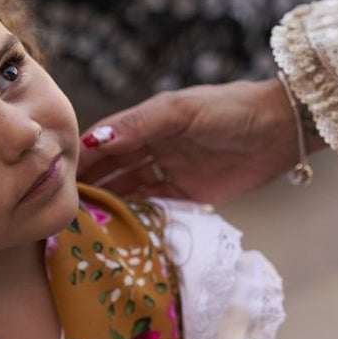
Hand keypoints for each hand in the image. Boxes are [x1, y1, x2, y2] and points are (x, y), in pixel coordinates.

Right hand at [77, 79, 303, 203]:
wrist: (281, 131)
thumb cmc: (232, 110)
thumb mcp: (182, 111)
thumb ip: (140, 124)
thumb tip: (95, 140)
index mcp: (149, 120)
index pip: (105, 139)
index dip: (82, 156)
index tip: (56, 175)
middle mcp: (154, 144)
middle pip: (113, 166)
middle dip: (89, 183)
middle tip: (62, 206)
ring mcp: (171, 169)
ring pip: (130, 188)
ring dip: (109, 202)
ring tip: (83, 222)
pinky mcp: (189, 193)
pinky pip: (155, 205)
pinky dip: (136, 215)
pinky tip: (117, 228)